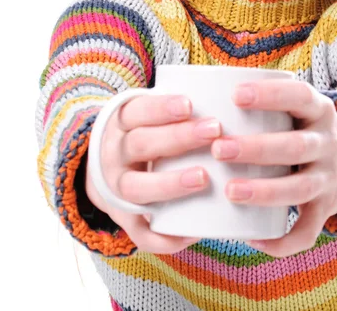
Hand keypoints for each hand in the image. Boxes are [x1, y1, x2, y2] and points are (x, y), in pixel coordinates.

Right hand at [85, 93, 222, 254]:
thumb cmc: (143, 133)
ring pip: (136, 188)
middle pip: (140, 144)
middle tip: (214, 130)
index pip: (136, 111)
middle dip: (178, 138)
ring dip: (170, 183)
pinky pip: (141, 234)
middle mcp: (114, 155)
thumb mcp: (146, 113)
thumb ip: (178, 107)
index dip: (161, 108)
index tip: (190, 105)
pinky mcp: (124, 220)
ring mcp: (115, 190)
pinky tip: (194, 232)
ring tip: (203, 177)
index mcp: (120, 123)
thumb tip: (233, 98)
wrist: (103, 169)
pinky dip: (165, 237)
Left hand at [211, 80, 336, 257]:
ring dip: (265, 191)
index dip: (270, 96)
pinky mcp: (326, 208)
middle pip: (296, 146)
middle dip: (257, 149)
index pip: (300, 97)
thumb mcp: (298, 105)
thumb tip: (204, 86)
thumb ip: (265, 98)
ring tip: (230, 191)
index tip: (235, 94)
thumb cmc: (304, 125)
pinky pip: (308, 231)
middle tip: (219, 148)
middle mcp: (328, 143)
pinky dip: (282, 241)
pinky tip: (250, 238)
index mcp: (319, 110)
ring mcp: (329, 177)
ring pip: (300, 188)